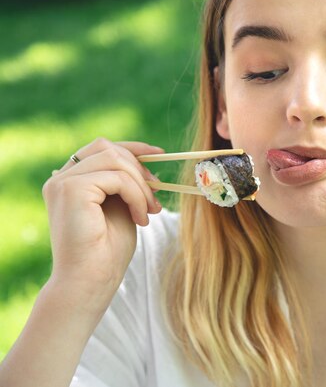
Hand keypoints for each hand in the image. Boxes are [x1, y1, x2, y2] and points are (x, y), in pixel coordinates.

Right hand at [42, 138, 163, 310]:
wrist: (90, 282)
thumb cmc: (107, 252)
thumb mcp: (121, 208)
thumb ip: (125, 184)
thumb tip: (147, 162)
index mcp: (70, 181)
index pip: (101, 148)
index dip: (132, 148)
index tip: (159, 154)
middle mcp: (61, 178)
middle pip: (107, 147)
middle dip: (140, 167)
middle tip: (156, 199)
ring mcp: (62, 182)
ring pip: (115, 160)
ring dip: (141, 185)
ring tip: (149, 212)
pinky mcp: (71, 189)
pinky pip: (116, 177)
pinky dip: (136, 194)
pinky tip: (140, 217)